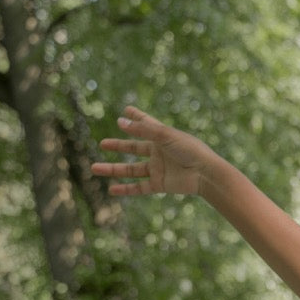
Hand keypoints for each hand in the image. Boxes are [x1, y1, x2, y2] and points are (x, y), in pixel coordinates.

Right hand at [91, 106, 216, 196]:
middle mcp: (159, 152)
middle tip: (102, 143)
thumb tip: (120, 122)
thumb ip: (143, 129)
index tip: (126, 110)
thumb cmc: (190, 150)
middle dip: (119, 145)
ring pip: (130, 169)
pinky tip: (111, 189)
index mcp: (163, 137)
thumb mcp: (165, 135)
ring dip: (113, 169)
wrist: (205, 174)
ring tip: (94, 168)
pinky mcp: (160, 184)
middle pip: (134, 148)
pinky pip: (139, 187)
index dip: (136, 117)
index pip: (146, 124)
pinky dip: (125, 189)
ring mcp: (158, 169)